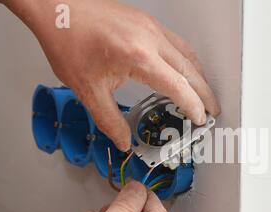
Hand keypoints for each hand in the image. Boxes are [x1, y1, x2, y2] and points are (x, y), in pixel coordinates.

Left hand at [3, 0, 219, 150]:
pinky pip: (177, 42)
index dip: (193, 106)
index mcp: (139, 58)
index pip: (178, 87)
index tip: (200, 119)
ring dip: (199, 76)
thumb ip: (109, 120)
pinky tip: (185, 69)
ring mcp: (151, 28)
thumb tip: (123, 140)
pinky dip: (188, 60)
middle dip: (205, 93)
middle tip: (213, 110)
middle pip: (191, 70)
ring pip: (188, 54)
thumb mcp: (87, 89)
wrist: (58, 8)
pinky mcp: (148, 22)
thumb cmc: (68, 40)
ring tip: (204, 93)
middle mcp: (151, 40)